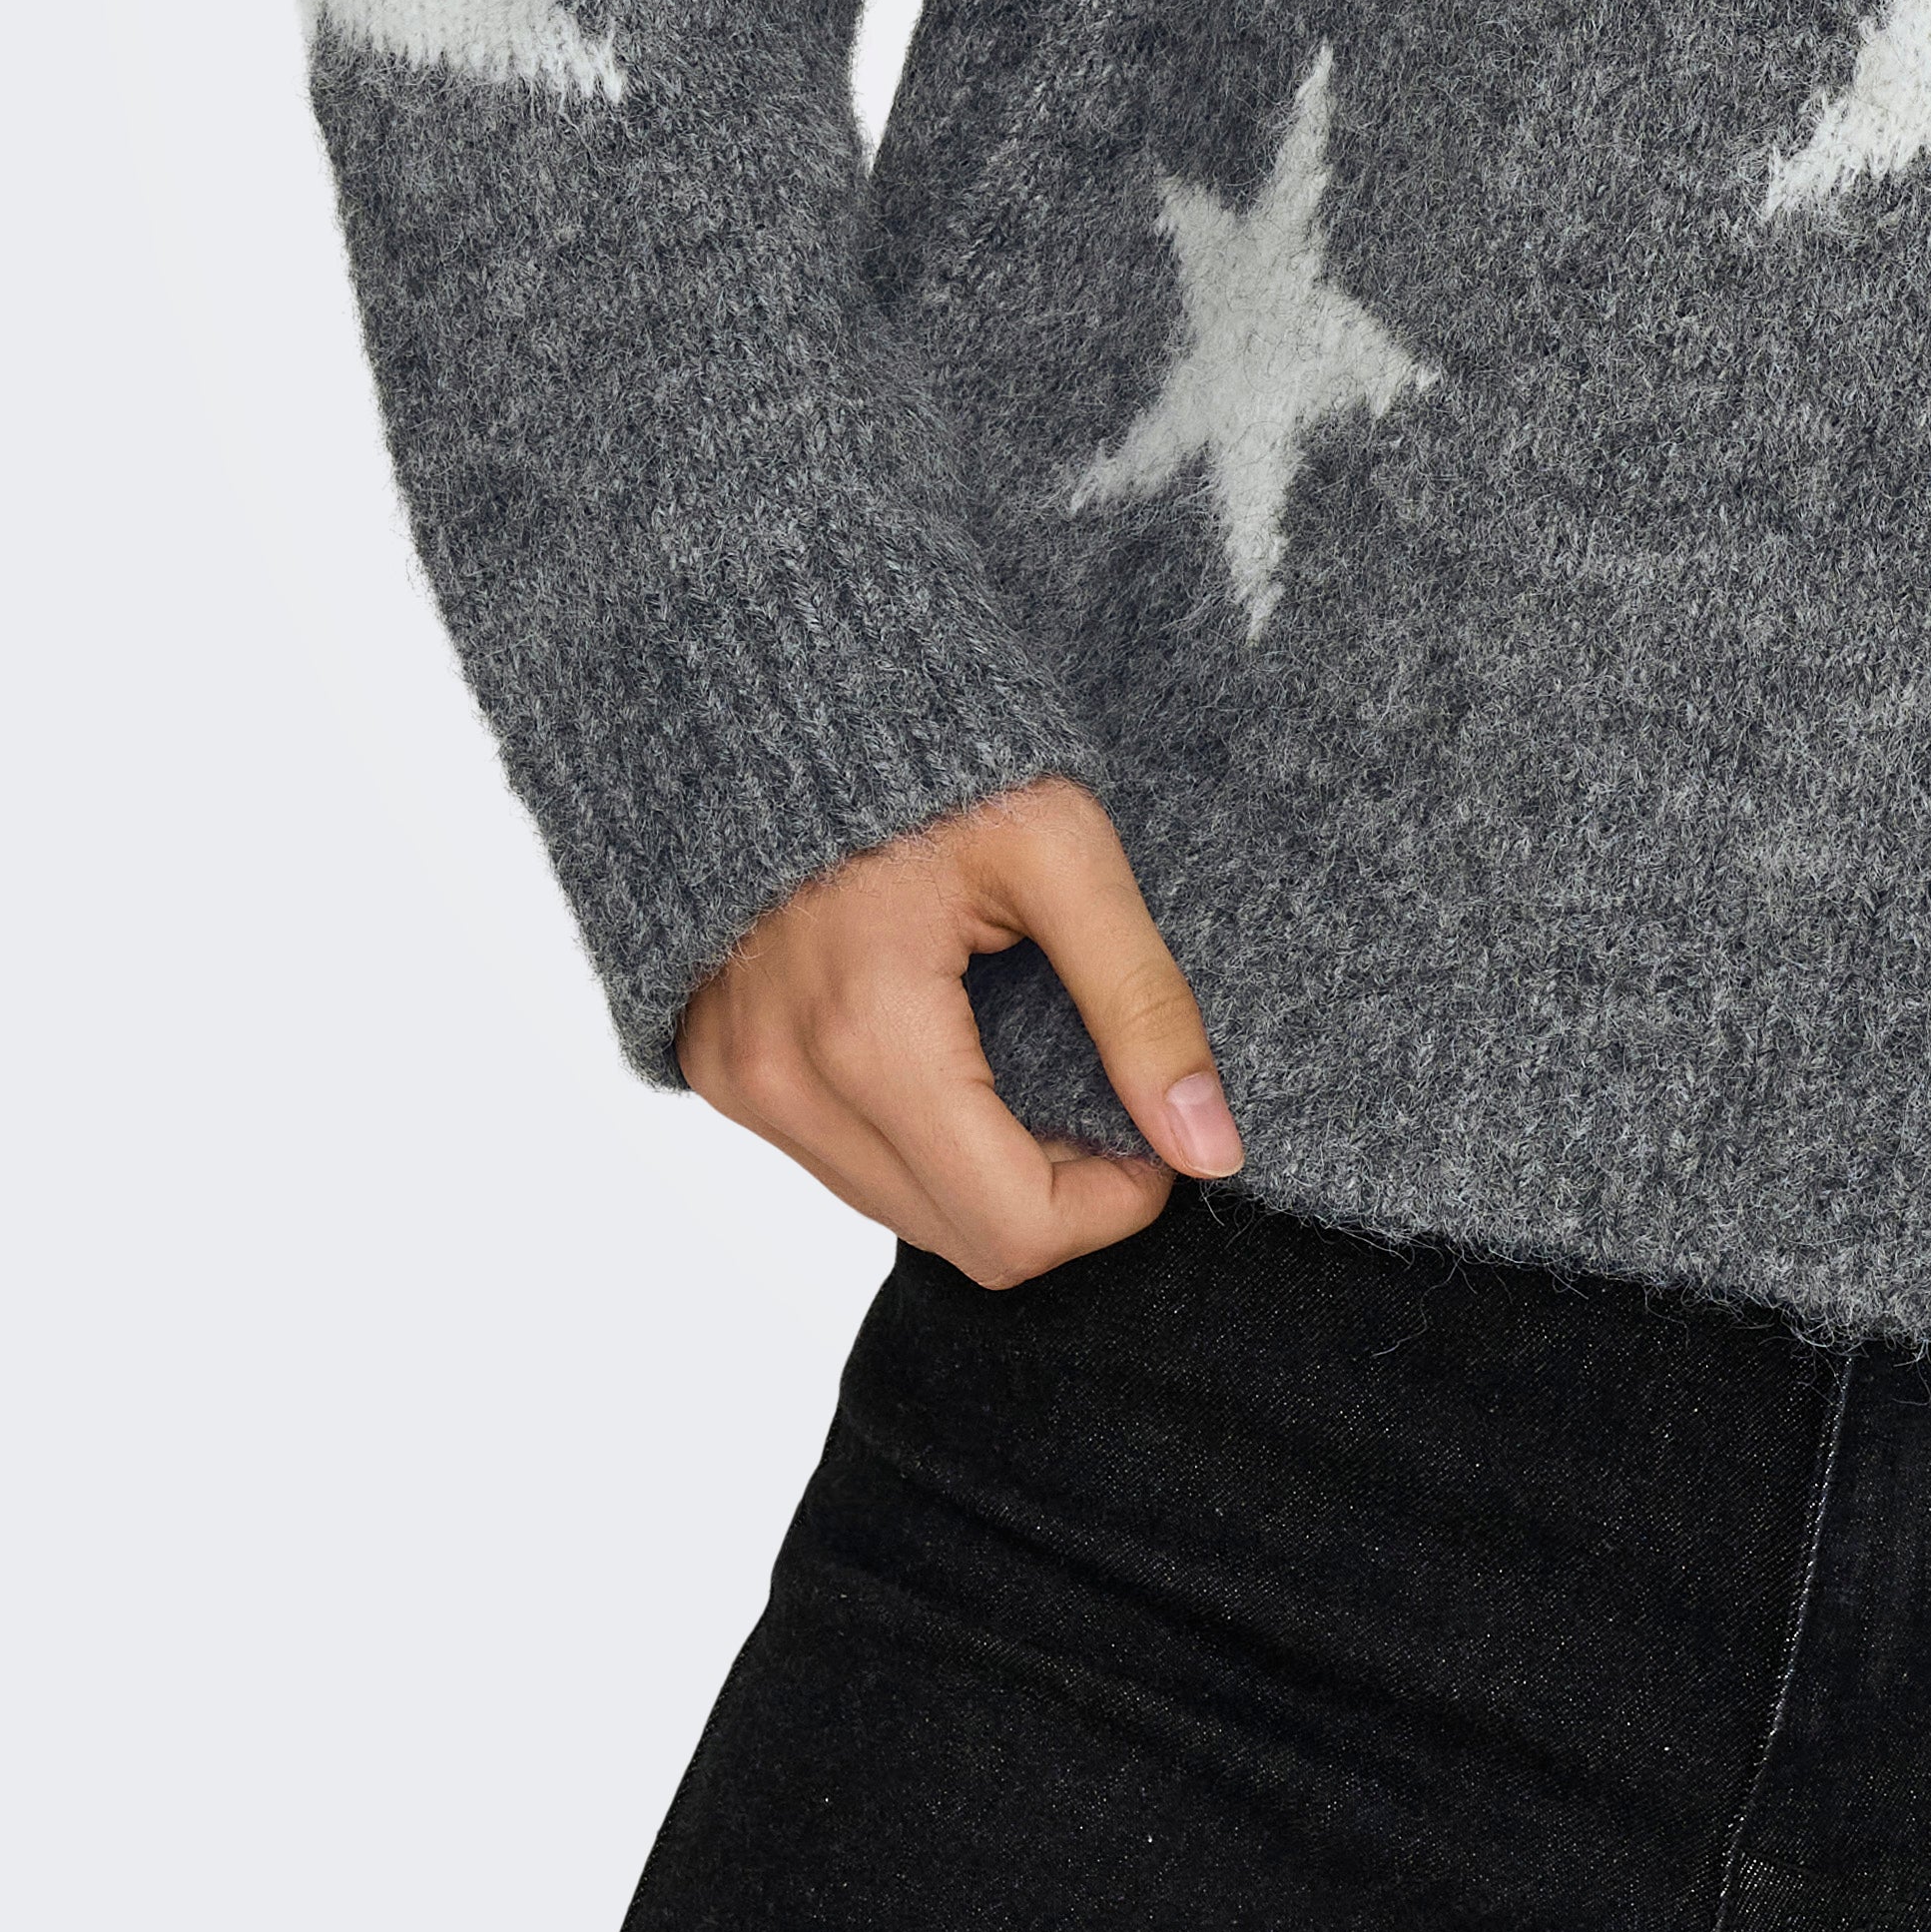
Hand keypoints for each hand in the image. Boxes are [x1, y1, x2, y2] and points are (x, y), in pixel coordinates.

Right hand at [677, 777, 1243, 1288]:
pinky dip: (920, 1143)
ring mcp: (740, 1082)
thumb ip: (1141, 1004)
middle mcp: (784, 1082)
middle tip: (1110, 1102)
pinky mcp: (719, 1069)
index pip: (1011, 1227)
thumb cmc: (935, 759)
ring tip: (1039, 1069)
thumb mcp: (1063, 853)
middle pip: (959, 1238)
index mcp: (869, 1034)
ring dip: (988, 1174)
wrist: (786, 693)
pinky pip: (841, 1164)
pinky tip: (962, 1060)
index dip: (1113, 1206)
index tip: (1158, 1140)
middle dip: (1059, 1194)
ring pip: (898, 1210)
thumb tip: (1211, 1147)